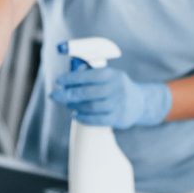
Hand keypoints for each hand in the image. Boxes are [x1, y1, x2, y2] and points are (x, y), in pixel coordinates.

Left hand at [49, 66, 170, 128]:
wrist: (139, 102)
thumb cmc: (116, 86)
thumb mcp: (108, 75)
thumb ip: (91, 73)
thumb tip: (71, 74)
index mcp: (111, 75)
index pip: (87, 75)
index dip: (70, 78)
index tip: (59, 81)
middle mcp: (115, 88)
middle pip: (86, 92)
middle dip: (67, 94)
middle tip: (54, 96)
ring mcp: (117, 104)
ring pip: (90, 106)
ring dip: (75, 106)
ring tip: (68, 104)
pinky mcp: (117, 118)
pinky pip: (97, 120)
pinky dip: (84, 118)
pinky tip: (76, 115)